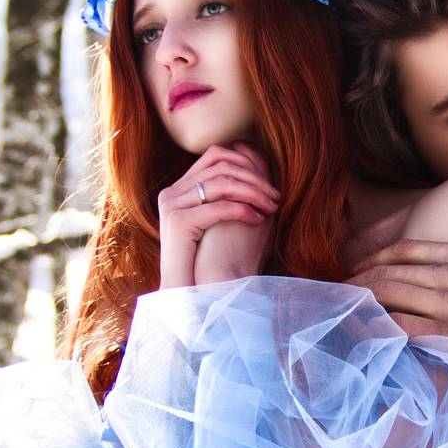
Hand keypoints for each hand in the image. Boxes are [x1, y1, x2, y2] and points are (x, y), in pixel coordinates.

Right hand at [156, 142, 278, 287]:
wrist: (184, 291)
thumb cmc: (206, 260)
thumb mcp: (219, 220)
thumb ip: (230, 196)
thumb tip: (261, 173)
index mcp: (179, 188)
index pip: (215, 156)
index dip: (247, 163)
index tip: (269, 185)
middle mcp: (172, 192)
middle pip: (221, 165)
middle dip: (254, 179)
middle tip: (275, 197)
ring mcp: (172, 205)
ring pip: (222, 183)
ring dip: (253, 193)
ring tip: (271, 208)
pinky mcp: (179, 222)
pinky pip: (219, 207)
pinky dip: (243, 211)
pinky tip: (259, 221)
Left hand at [347, 187, 447, 382]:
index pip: (408, 249)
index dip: (378, 256)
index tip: (361, 265)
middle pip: (390, 272)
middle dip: (361, 280)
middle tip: (343, 289)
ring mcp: (446, 307)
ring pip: (390, 296)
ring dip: (364, 301)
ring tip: (345, 307)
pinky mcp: (447, 336)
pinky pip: (401, 328)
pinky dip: (379, 326)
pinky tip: (366, 329)